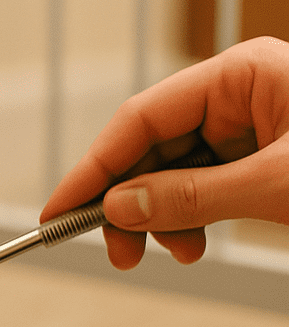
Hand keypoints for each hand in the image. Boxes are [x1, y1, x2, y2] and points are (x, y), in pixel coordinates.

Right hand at [40, 36, 288, 268]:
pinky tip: (192, 242)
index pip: (139, 120)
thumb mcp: (277, 182)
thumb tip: (120, 207)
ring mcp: (250, 128)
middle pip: (151, 150)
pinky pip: (203, 189)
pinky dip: (190, 220)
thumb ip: (195, 195)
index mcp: (241, 75)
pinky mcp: (260, 161)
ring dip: (161, 219)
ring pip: (173, 175)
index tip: (58, 211)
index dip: (93, 170)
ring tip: (175, 251)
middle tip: (118, 250)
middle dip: (130, 204)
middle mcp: (238, 96)